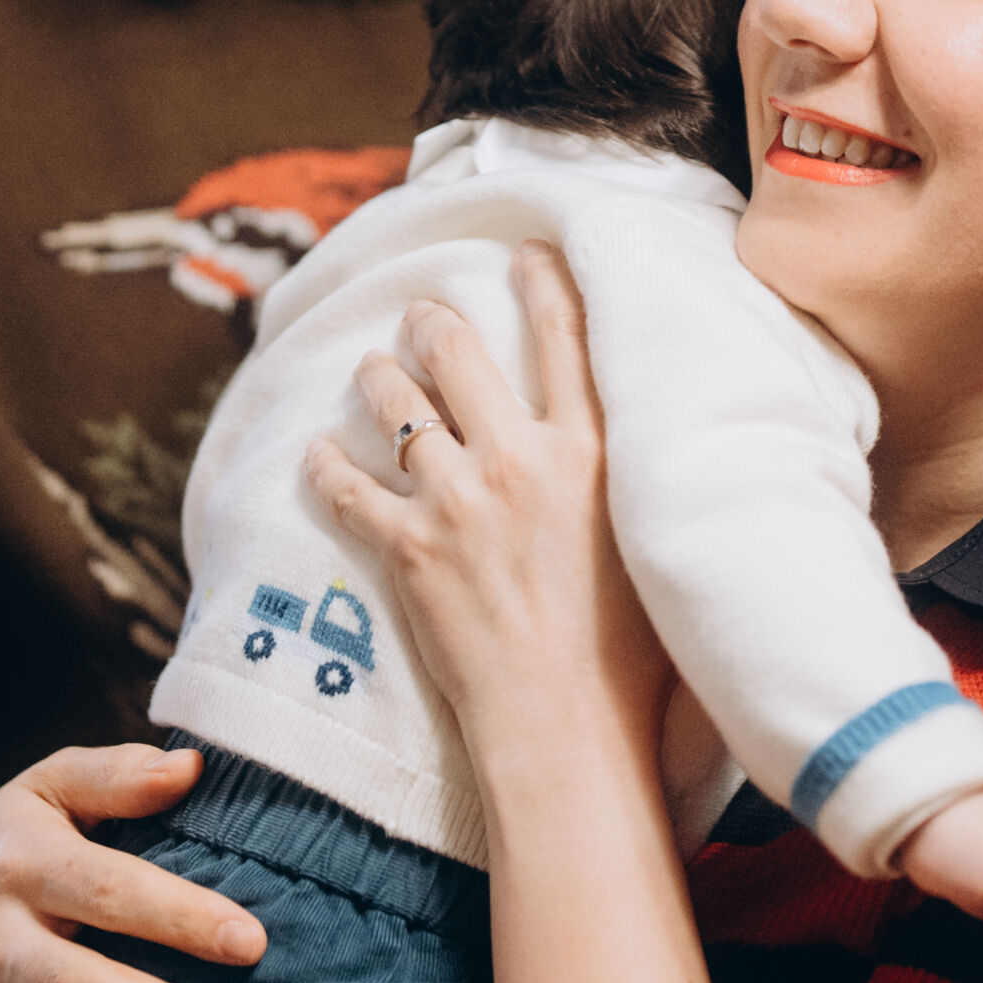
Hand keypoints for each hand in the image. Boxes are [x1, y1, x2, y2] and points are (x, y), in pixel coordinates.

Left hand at [305, 243, 667, 759]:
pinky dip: (326, 466)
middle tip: (422, 314)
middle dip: (432, 321)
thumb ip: (645, 483)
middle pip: (459, 352)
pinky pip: (348, 489)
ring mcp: (458, 501)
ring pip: (397, 404)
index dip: (542, 282)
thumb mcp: (660, 541)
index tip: (526, 254)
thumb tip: (665, 453)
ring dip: (379, 378)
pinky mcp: (409, 550)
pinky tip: (317, 453)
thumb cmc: (636, 658)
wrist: (570, 728)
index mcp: (594, 453)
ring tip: (373, 370)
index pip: (566, 338)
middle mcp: (520, 459)